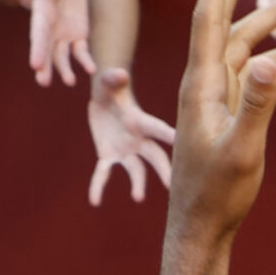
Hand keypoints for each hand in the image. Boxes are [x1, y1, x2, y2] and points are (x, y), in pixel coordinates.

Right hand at [28, 0, 93, 85]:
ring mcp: (62, 34)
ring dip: (65, 69)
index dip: (36, 48)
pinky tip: (92, 70)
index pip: (37, 33)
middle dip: (45, 66)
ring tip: (70, 82)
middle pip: (45, 49)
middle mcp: (49, 27)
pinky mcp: (77, 35)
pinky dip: (85, 60)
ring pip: (61, 55)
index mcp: (41, 12)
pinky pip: (81, 51)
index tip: (34, 65)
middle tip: (43, 83)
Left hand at [87, 68, 178, 205]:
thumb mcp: (108, 81)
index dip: (168, 135)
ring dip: (138, 183)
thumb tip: (120, 73)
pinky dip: (98, 186)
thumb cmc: (111, 86)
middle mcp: (138, 139)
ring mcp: (125, 150)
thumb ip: (113, 78)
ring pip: (136, 170)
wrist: (105, 98)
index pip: (157, 129)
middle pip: (155, 157)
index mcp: (140, 121)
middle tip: (170, 185)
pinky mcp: (109, 155)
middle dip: (163, 170)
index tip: (181, 143)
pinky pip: (104, 173)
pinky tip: (94, 201)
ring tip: (137, 197)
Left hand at [170, 0, 275, 239]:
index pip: (208, 21)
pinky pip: (249, 70)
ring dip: (269, 21)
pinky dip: (273, 58)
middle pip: (220, 17)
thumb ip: (257, 105)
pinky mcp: (224, 108)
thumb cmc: (217, 193)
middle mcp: (203, 81)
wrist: (200, 225)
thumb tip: (269, 61)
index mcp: (201, 85)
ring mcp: (213, 94)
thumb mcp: (242, 151)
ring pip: (241, 43)